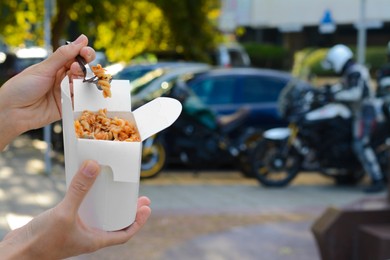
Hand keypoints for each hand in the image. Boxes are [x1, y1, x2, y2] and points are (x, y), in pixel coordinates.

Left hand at [0, 34, 94, 148]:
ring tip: (70, 82)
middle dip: (84, 67)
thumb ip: (64, 55)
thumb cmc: (22, 87)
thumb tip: (82, 39)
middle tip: (77, 68)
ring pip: (82, 85)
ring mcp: (66, 92)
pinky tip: (73, 94)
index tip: (85, 52)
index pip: (76, 57)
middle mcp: (63, 78)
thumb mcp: (44, 69)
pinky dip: (80, 97)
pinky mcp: (68, 107)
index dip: (83, 53)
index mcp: (56, 66)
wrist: (12, 111)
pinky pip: (79, 101)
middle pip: (82, 70)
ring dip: (80, 82)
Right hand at [0, 160, 150, 258]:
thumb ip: (80, 190)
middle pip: (116, 222)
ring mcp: (78, 229)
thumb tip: (94, 165)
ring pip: (100, 215)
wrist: (17, 253)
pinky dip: (90, 199)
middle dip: (128, 210)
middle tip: (138, 196)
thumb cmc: (42, 242)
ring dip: (111, 203)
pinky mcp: (66, 222)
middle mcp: (89, 235)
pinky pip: (84, 209)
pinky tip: (90, 187)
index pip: (125, 234)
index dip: (138, 222)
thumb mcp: (65, 213)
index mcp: (95, 239)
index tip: (146, 208)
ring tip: (118, 189)